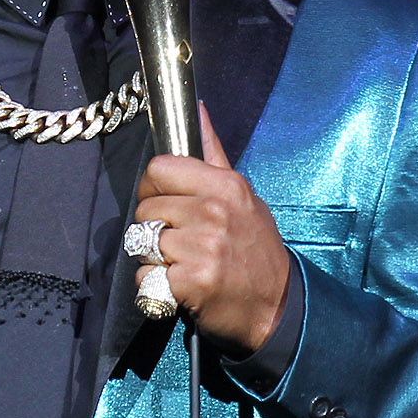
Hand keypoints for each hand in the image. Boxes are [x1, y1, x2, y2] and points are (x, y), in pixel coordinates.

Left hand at [133, 106, 290, 355]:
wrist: (275, 308)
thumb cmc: (256, 250)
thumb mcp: (244, 197)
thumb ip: (214, 155)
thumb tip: (197, 109)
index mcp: (225, 186)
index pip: (159, 169)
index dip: (153, 188)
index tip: (166, 204)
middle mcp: (214, 212)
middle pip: (146, 208)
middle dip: (155, 227)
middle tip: (182, 242)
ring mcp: (202, 248)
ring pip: (142, 243)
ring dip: (154, 258)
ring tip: (184, 264)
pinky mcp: (190, 282)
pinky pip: (145, 276)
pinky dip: (156, 286)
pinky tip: (181, 286)